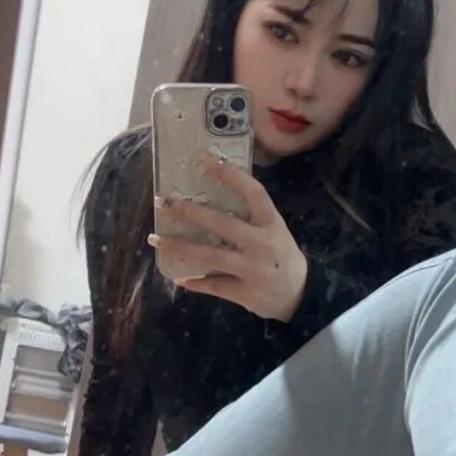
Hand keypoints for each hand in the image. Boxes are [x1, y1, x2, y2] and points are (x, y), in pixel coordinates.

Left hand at [149, 152, 307, 322]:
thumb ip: (251, 217)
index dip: (230, 174)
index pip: (253, 193)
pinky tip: (177, 276)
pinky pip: (213, 285)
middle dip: (190, 212)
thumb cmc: (282, 257)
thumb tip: (211, 196)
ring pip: (209, 256)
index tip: (204, 159)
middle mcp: (262, 245)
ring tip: (155, 239)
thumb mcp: (275, 231)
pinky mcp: (244, 292)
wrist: (300, 296)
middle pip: (222, 224)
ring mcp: (252, 270)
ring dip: (179, 247)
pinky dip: (194, 281)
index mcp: (272, 224)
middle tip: (165, 203)